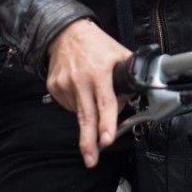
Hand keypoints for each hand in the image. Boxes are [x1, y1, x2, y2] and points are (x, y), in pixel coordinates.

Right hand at [45, 19, 130, 168]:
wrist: (66, 32)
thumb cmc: (96, 44)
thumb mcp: (118, 53)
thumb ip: (129, 76)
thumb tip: (137, 97)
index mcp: (99, 71)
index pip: (105, 102)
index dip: (106, 123)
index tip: (107, 139)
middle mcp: (80, 79)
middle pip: (86, 116)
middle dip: (88, 141)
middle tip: (91, 159)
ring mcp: (64, 84)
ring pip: (79, 113)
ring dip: (88, 114)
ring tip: (90, 94)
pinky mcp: (54, 87)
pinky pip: (68, 105)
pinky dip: (77, 104)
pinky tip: (80, 90)